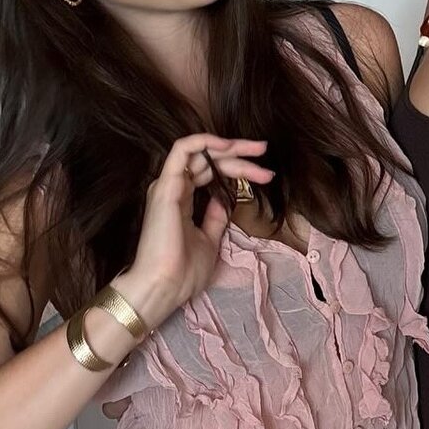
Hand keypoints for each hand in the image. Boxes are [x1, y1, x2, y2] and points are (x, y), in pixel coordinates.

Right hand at [114, 134, 272, 329]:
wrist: (163, 287)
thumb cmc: (182, 272)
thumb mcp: (209, 241)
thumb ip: (215, 218)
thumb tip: (224, 201)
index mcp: (180, 200)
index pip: (209, 173)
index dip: (238, 169)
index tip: (264, 175)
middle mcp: (172, 188)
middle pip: (208, 160)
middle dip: (240, 154)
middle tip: (264, 152)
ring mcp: (168, 185)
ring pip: (199, 151)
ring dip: (229, 146)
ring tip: (257, 150)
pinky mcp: (166, 185)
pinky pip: (182, 149)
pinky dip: (205, 141)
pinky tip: (229, 145)